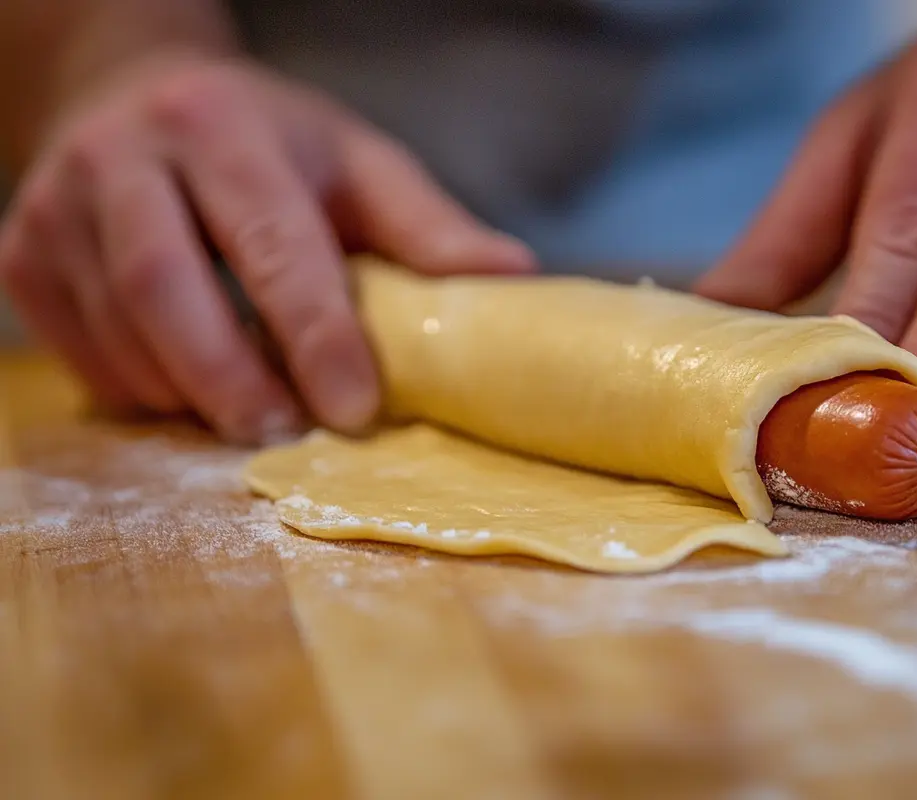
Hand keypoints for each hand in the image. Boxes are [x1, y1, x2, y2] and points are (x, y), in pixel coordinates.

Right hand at [0, 53, 534, 442]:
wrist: (129, 96)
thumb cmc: (267, 142)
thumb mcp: (354, 162)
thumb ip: (426, 226)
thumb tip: (515, 280)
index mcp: (222, 128)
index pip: (272, 242)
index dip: (315, 333)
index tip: (357, 409)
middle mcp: (125, 158)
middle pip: (164, 286)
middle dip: (231, 378)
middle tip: (287, 435)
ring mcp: (56, 207)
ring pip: (116, 329)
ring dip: (188, 394)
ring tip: (248, 419)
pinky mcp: (21, 256)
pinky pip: (82, 353)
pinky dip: (142, 391)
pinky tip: (190, 394)